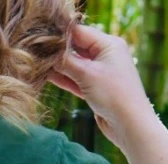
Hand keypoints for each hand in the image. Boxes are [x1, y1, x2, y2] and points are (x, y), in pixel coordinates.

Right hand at [48, 24, 154, 151]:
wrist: (132, 128)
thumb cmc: (114, 96)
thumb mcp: (86, 74)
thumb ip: (65, 61)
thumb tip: (46, 51)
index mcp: (109, 44)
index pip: (78, 32)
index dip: (59, 35)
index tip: (40, 38)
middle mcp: (107, 56)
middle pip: (76, 48)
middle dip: (57, 51)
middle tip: (36, 50)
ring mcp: (102, 74)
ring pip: (76, 65)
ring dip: (59, 66)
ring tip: (37, 62)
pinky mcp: (98, 90)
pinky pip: (78, 80)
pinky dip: (65, 79)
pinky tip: (47, 75)